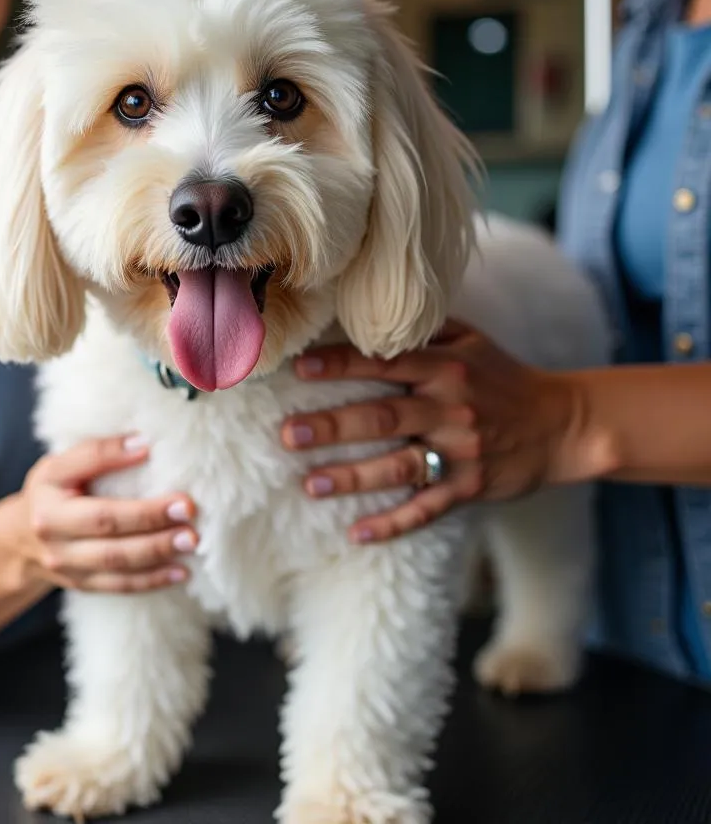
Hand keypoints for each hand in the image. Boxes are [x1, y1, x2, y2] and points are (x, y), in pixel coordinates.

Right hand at [8, 435, 197, 592]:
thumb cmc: (51, 492)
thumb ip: (96, 452)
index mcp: (50, 500)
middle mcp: (55, 535)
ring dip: (157, 553)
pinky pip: (119, 586)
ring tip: (190, 541)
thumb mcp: (60, 465)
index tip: (161, 468)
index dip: (121, 474)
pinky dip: (151, 580)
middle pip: (106, 529)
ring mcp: (66, 565)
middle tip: (189, 512)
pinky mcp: (81, 585)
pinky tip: (180, 572)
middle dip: (151, 521)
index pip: (89, 487)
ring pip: (115, 563)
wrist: (21, 539)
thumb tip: (143, 443)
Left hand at [281, 321, 583, 542]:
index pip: (386, 362)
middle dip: (333, 425)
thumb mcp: (472, 341)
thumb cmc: (504, 377)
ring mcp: (461, 451)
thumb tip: (370, 316)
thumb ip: (425, 330)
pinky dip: (393, 524)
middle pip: (383, 417)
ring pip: (399, 466)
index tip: (300, 368)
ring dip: (353, 477)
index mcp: (446, 367)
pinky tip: (357, 534)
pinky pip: (427, 509)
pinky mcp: (470, 487)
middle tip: (288, 433)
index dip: (341, 364)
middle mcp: (450, 408)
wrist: (562, 423)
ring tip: (310, 484)